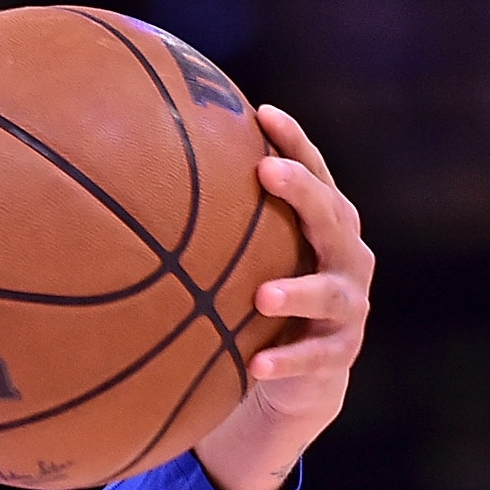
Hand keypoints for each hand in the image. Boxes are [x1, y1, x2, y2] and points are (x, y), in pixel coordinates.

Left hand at [195, 105, 374, 489]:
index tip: (262, 113)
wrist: (302, 375)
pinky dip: (287, 360)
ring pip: (329, 293)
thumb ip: (220, 224)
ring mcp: (349, 306)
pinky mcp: (340, 354)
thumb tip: (140, 177)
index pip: (316, 173)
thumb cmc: (265, 300)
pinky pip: (315, 358)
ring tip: (262, 295)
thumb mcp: (248, 259)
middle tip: (266, 172)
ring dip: (298, 291)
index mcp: (327, 225)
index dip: (294, 142)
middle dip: (302, 192)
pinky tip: (256, 365)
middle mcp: (347, 257)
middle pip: (333, 216)